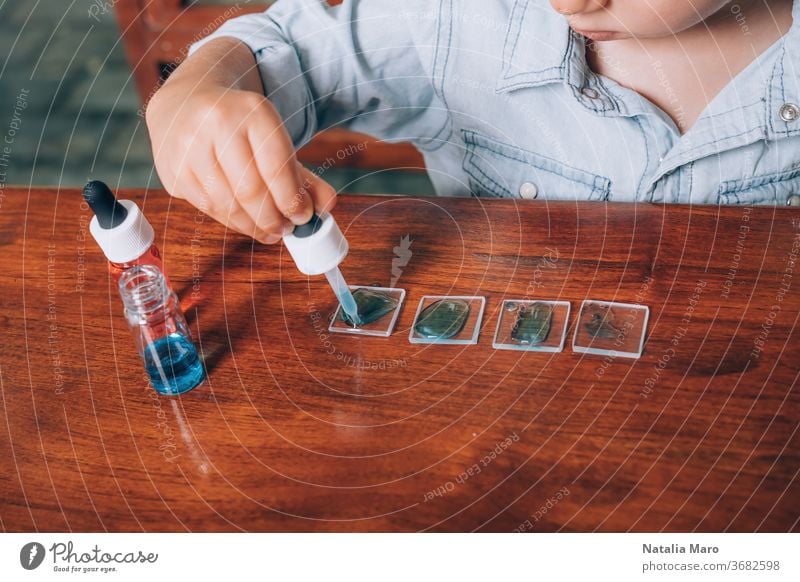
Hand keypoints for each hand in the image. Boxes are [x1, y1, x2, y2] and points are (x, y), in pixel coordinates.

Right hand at [145, 41, 335, 243]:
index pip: (276, 167)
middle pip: (251, 190)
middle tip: (285, 229)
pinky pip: (208, 208)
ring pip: (228, 204)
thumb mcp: (274, 138)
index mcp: (252, 110)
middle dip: (273, 218)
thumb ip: (304, 175)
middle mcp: (216, 123)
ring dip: (253, 226)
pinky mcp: (173, 169)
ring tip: (269, 230)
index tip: (303, 216)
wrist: (186, 102)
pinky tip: (245, 222)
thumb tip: (327, 207)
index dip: (292, 200)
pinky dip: (232, 222)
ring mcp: (189, 147)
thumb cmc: (240, 127)